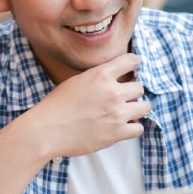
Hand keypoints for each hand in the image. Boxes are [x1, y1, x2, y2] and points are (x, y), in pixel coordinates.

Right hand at [28, 52, 151, 158]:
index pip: (131, 60)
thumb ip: (98, 78)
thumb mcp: (76, 81)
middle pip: (139, 87)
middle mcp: (113, 92)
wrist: (47, 130)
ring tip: (126, 112)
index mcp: (101, 75)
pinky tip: (122, 126)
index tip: (133, 68)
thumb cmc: (56, 106)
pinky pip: (139, 128)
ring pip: (145, 107)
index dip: (133, 63)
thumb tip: (112, 77)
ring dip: (136, 109)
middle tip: (122, 98)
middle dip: (132, 92)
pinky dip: (132, 127)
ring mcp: (117, 113)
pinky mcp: (117, 133)